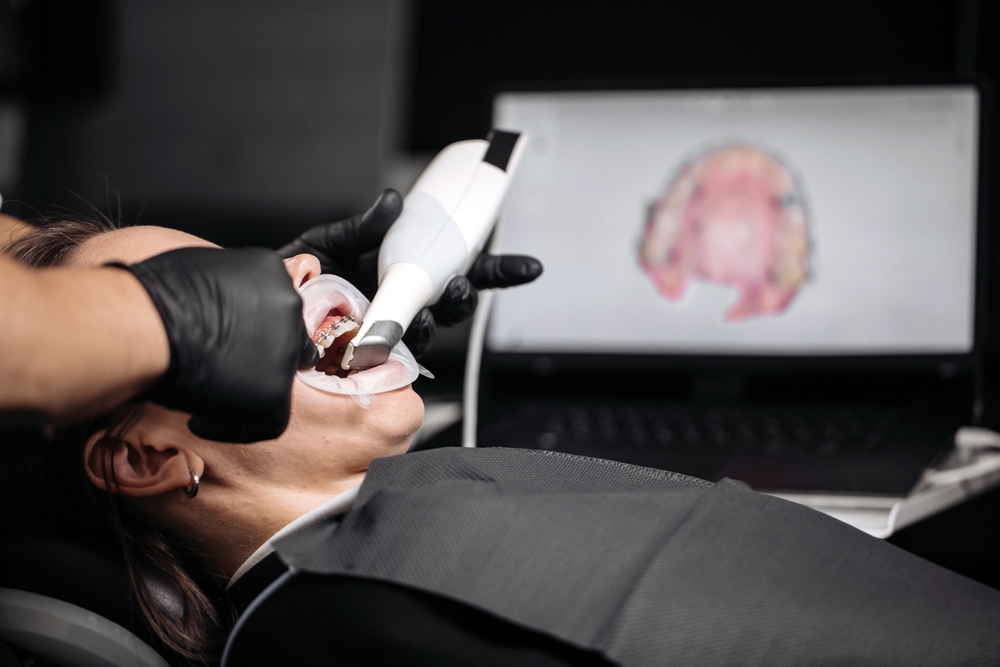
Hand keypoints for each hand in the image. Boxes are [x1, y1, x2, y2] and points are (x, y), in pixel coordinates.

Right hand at [123, 247, 316, 442]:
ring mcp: (286, 351)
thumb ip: (223, 287)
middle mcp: (288, 306)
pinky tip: (199, 422)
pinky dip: (232, 426)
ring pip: (279, 379)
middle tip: (228, 369)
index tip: (232, 341)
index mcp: (269, 270)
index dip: (255, 327)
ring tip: (206, 397)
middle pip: (286, 338)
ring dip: (247, 389)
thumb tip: (216, 305)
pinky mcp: (276, 395)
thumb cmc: (151, 294)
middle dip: (262, 356)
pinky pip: (266, 423)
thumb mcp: (198, 270)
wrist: (146, 325)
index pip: (275, 303)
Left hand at [279, 189, 543, 356]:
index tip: (530, 267)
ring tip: (426, 306)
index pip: (461, 269)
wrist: (256, 310)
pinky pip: (396, 354)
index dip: (498, 271)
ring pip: (431, 331)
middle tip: (458, 286)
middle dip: (464, 297)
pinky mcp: (369, 354)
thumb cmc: (296, 276)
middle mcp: (405, 303)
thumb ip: (364, 226)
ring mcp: (390, 330)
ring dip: (436, 319)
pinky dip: (401, 343)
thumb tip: (393, 202)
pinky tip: (396, 334)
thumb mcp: (329, 242)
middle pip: (453, 305)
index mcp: (406, 270)